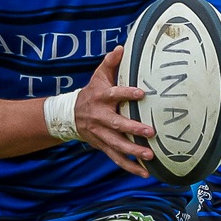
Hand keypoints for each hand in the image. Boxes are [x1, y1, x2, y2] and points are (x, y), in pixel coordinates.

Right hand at [76, 47, 154, 176]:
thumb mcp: (98, 76)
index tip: (141, 93)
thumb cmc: (92, 92)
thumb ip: (110, 63)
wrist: (70, 115)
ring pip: (117, 145)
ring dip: (133, 152)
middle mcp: (100, 117)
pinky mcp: (103, 146)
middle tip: (150, 132)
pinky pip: (117, 159)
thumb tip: (122, 47)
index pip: (113, 94)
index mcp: (101, 98)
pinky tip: (144, 173)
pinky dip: (130, 167)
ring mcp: (101, 134)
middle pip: (116, 125)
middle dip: (133, 129)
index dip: (126, 93)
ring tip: (150, 155)